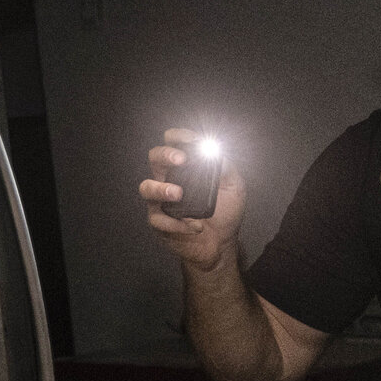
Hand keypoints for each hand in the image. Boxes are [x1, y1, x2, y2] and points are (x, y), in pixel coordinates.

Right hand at [140, 127, 246, 273]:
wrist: (221, 244)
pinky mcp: (160, 223)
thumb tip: (216, 153)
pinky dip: (177, 223)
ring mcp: (161, 201)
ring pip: (146, 188)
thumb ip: (226, 169)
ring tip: (178, 194)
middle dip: (165, 155)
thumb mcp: (234, 187)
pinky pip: (159, 220)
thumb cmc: (225, 212)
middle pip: (155, 158)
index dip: (178, 136)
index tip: (189, 138)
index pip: (174, 143)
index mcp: (184, 167)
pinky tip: (194, 226)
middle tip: (181, 159)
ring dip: (160, 188)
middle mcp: (169, 179)